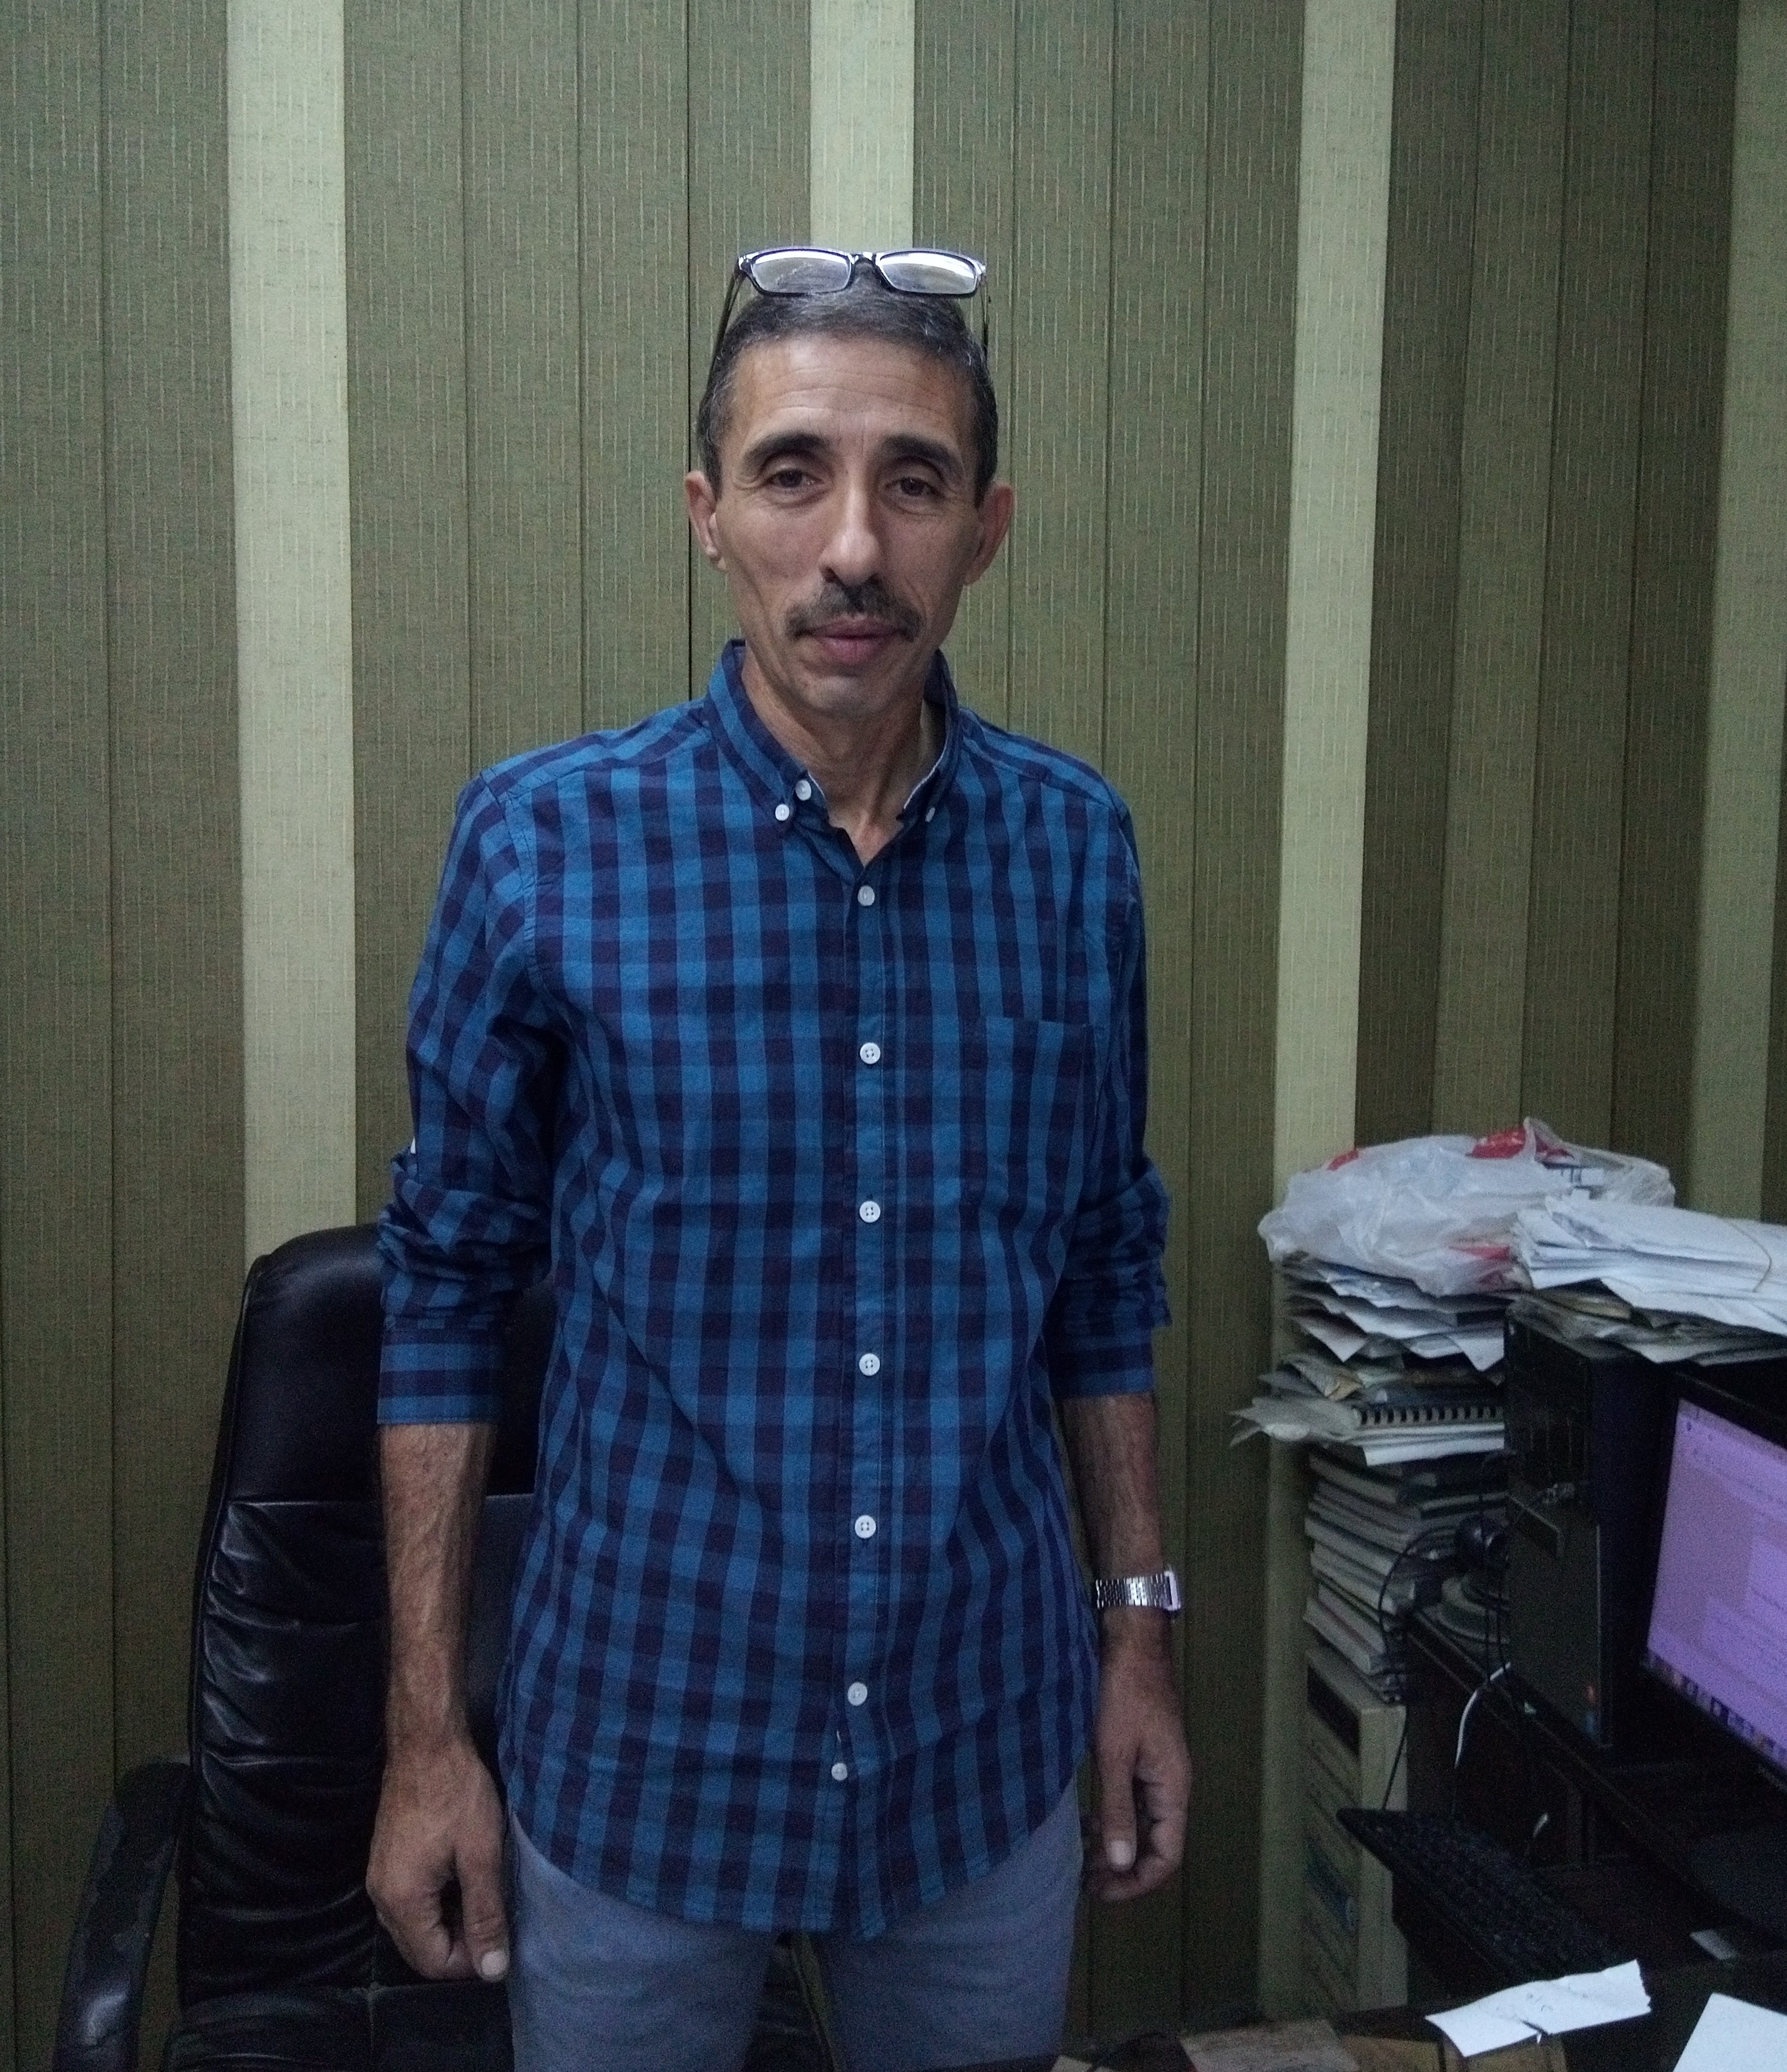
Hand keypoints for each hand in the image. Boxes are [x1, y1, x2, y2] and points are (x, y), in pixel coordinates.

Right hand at [368, 1734, 510, 1980]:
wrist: (426, 1743)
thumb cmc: (457, 1795)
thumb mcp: (481, 1856)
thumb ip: (486, 1916)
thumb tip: (493, 1971)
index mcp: (401, 1903)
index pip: (433, 1964)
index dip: (471, 1960)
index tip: (502, 1936)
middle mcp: (381, 1898)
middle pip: (420, 1950)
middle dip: (460, 1944)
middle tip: (495, 1915)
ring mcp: (380, 1878)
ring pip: (416, 1926)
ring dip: (450, 1922)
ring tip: (484, 1895)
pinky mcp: (386, 1861)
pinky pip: (411, 1903)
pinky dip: (438, 1902)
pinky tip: (464, 1878)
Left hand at [1084, 1619, 1190, 1901]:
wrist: (1132, 1641)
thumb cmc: (1124, 1693)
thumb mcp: (1114, 1753)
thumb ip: (1118, 1809)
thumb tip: (1120, 1864)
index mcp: (1173, 1789)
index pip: (1166, 1856)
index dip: (1136, 1882)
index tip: (1100, 1892)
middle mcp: (1172, 1785)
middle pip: (1156, 1845)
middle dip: (1123, 1868)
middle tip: (1084, 1881)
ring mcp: (1159, 1770)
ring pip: (1144, 1824)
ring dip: (1117, 1844)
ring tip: (1082, 1857)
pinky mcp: (1144, 1756)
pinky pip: (1135, 1802)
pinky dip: (1115, 1818)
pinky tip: (1089, 1821)